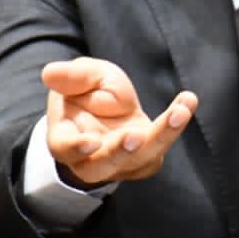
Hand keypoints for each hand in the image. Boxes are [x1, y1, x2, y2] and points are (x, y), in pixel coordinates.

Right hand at [41, 58, 196, 186]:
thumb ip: (71, 77)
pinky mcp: (147, 157)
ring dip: (163, 134)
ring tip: (180, 110)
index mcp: (65, 141)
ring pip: (143, 158)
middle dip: (122, 151)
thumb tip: (51, 74)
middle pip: (108, 163)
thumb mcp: (77, 79)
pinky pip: (162, 143)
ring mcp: (123, 163)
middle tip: (135, 135)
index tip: (91, 142)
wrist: (101, 111)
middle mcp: (93, 160)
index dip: (77, 148)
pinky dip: (176, 122)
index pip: (66, 150)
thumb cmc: (83, 94)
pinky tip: (188, 100)